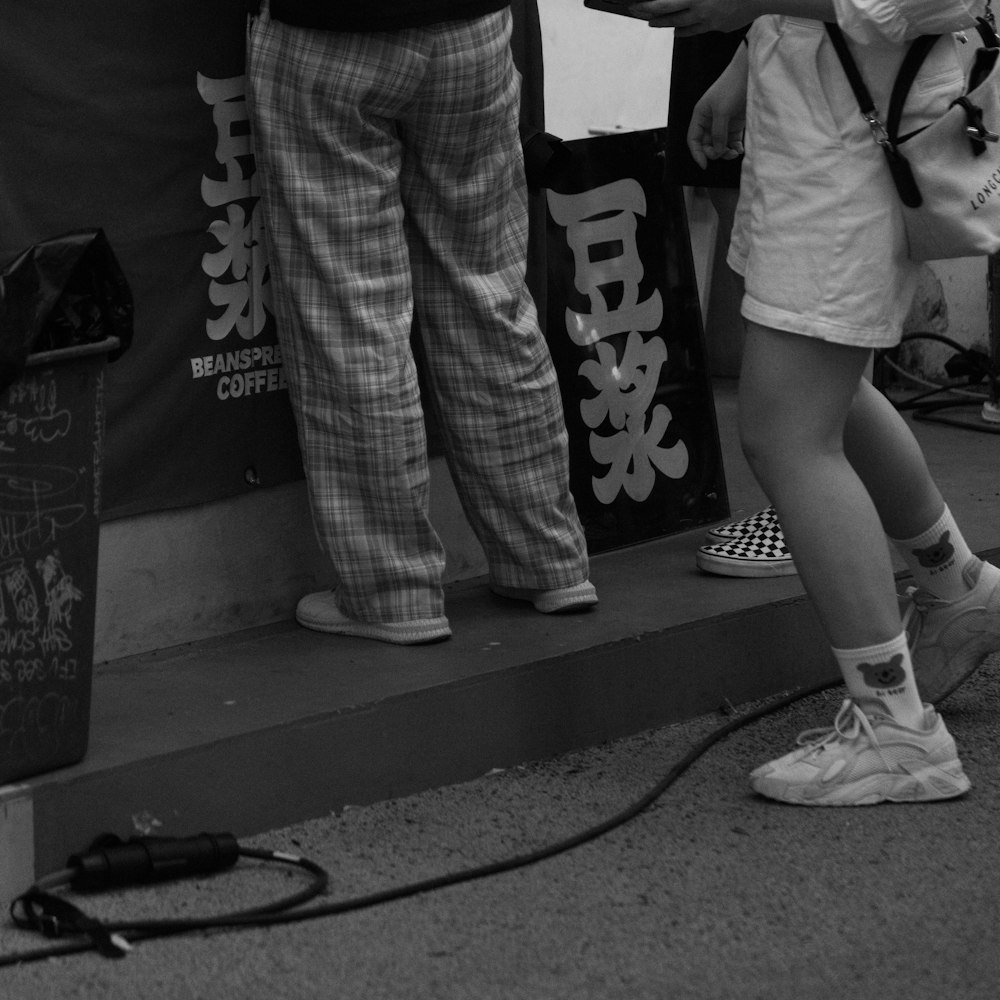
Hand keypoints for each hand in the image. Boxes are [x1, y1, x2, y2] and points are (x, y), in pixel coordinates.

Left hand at [629, 0, 757, 35]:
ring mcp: (710, 22)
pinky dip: (686, 30)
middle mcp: (700, 11)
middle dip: (653, 18)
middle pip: (670, 18)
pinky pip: (699, 31)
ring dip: (667, 26)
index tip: (635, 7)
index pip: (664, 4)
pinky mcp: (721, 27)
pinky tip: (679, 30)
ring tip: (656, 24)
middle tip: (641, 16)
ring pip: (683, 27)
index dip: (647, 7)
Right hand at [686, 50, 748, 167]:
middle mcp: (710, 121)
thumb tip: (716, 152)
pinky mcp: (735, 123)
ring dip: (726, 152)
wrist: (750, 72)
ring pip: (720, 145)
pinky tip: (740, 150)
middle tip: (725, 154)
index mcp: (700, 116)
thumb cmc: (732, 86)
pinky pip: (732, 141)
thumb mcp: (722, 111)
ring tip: (735, 153)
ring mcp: (723, 122)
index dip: (697, 153)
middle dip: (715, 153)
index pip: (694, 140)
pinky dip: (735, 147)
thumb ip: (718, 134)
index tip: (705, 165)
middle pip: (707, 145)